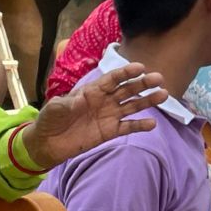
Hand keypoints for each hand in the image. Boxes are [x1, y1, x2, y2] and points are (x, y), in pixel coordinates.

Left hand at [20, 61, 166, 169]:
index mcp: (92, 90)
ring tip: (163, 95)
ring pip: (132, 105)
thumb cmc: (50, 120)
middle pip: (127, 89)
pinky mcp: (110, 132)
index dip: (126, 73)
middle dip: (142, 83)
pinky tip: (152, 124)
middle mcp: (104, 100)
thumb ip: (67, 103)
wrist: (48, 143)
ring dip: (147, 101)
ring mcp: (109, 116)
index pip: (112, 79)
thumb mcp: (55, 107)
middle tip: (158, 78)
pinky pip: (128, 127)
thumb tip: (80, 99)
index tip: (140, 68)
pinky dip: (140, 125)